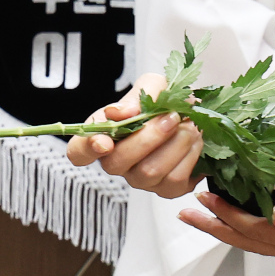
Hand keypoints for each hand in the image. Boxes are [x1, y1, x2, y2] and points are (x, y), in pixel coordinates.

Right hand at [65, 72, 204, 198]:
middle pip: (118, 162)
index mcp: (103, 135)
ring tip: (189, 124)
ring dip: (175, 144)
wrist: (193, 113)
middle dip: (149, 137)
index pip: (79, 152)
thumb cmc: (164, 99)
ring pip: (150, 172)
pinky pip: (175, 181)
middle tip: (172, 116)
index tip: (104, 141)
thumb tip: (121, 113)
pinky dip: (190, 156)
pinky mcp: (167, 190)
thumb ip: (135, 97)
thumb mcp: (151, 86)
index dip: (87, 149)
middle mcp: (117, 162)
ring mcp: (140, 179)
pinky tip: (195, 140)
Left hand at [179, 192, 274, 275]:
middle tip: (187, 212)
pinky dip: (253, 224)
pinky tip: (251, 215)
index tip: (204, 200)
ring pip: (256, 237)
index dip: (227, 215)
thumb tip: (273, 214)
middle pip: (247, 238)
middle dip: (215, 225)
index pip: (255, 229)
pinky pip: (274, 234)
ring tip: (207, 213)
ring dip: (229, 225)